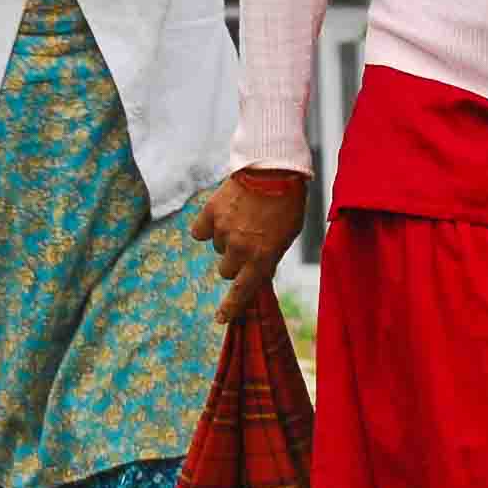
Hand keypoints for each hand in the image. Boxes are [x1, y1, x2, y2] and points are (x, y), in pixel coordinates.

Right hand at [191, 173, 308, 324]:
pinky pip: (200, 231)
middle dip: (234, 260)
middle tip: (247, 241)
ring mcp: (223, 231)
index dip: (230, 308)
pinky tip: (221, 214)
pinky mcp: (210, 212)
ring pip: (216, 247)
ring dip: (226, 239)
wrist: (274, 168)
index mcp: (262, 258)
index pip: (242, 292)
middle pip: (226, 270)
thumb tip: (256, 272)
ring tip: (243, 218)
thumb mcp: (287, 236)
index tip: (220, 319)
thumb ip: (269, 257)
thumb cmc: (287, 203)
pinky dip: (208, 226)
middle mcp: (240, 248)